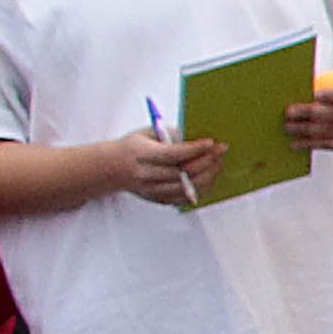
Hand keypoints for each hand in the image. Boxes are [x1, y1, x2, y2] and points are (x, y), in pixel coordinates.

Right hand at [111, 126, 227, 207]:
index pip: (172, 154)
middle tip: (221, 150)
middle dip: (206, 161)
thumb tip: (196, 139)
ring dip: (208, 175)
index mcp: (140, 155)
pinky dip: (201, 188)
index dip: (194, 149)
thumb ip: (170, 135)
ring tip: (217, 162)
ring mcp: (152, 191)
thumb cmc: (132, 147)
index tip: (211, 142)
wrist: (111, 168)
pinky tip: (209, 176)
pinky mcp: (159, 200)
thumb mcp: (146, 133)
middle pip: (182, 172)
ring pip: (187, 187)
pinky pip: (185, 198)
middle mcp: (146, 175)